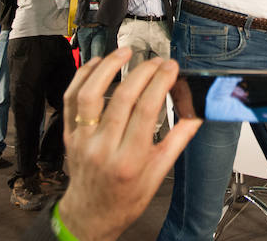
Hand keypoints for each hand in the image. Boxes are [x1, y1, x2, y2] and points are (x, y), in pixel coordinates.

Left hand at [58, 48, 201, 240]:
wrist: (91, 214)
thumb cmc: (125, 198)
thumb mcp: (158, 175)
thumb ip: (177, 140)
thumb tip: (196, 112)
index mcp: (129, 160)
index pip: (146, 110)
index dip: (160, 83)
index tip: (171, 68)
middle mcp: (103, 148)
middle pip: (123, 97)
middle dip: (143, 72)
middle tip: (157, 61)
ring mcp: (82, 139)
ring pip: (91, 94)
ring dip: (108, 67)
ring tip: (125, 52)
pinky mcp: (69, 134)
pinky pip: (71, 99)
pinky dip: (82, 76)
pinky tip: (97, 64)